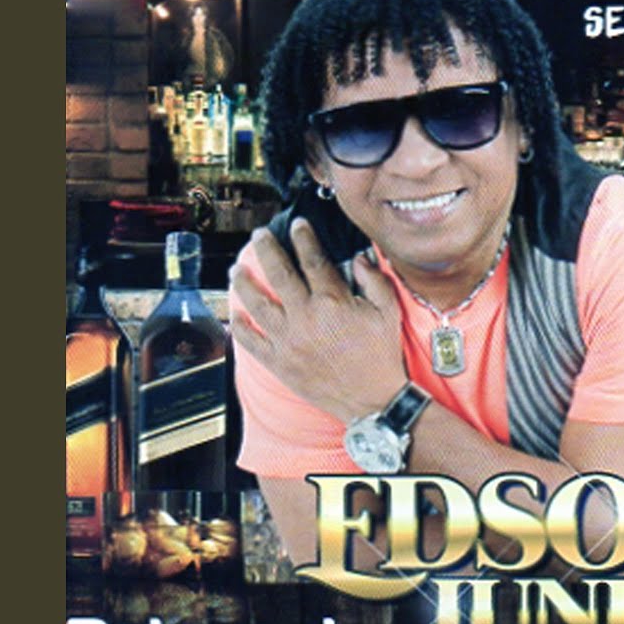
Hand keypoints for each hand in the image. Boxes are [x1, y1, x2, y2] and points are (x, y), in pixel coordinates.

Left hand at [229, 218, 407, 420]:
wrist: (373, 399)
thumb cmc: (382, 355)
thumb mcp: (388, 312)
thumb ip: (374, 280)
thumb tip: (358, 257)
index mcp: (332, 301)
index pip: (312, 259)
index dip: (303, 238)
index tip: (297, 225)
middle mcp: (305, 317)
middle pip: (278, 274)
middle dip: (266, 249)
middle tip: (259, 236)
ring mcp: (288, 341)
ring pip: (256, 304)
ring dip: (244, 283)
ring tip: (237, 269)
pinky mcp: (279, 363)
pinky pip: (251, 341)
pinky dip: (239, 327)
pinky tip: (235, 314)